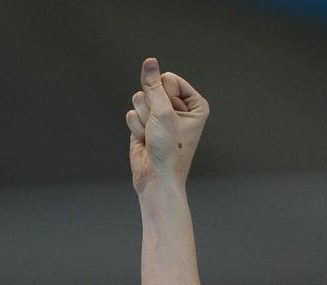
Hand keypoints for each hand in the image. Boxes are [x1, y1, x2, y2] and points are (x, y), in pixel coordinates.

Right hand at [126, 57, 209, 196]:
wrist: (156, 179)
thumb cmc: (169, 152)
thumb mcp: (164, 113)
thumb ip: (154, 85)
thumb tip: (149, 62)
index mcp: (194, 105)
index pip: (169, 79)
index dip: (165, 97)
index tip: (170, 118)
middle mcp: (178, 108)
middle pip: (153, 87)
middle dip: (151, 108)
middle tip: (159, 129)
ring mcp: (160, 116)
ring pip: (140, 99)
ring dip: (143, 119)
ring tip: (153, 136)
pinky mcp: (145, 124)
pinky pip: (132, 113)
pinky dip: (136, 128)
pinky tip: (145, 141)